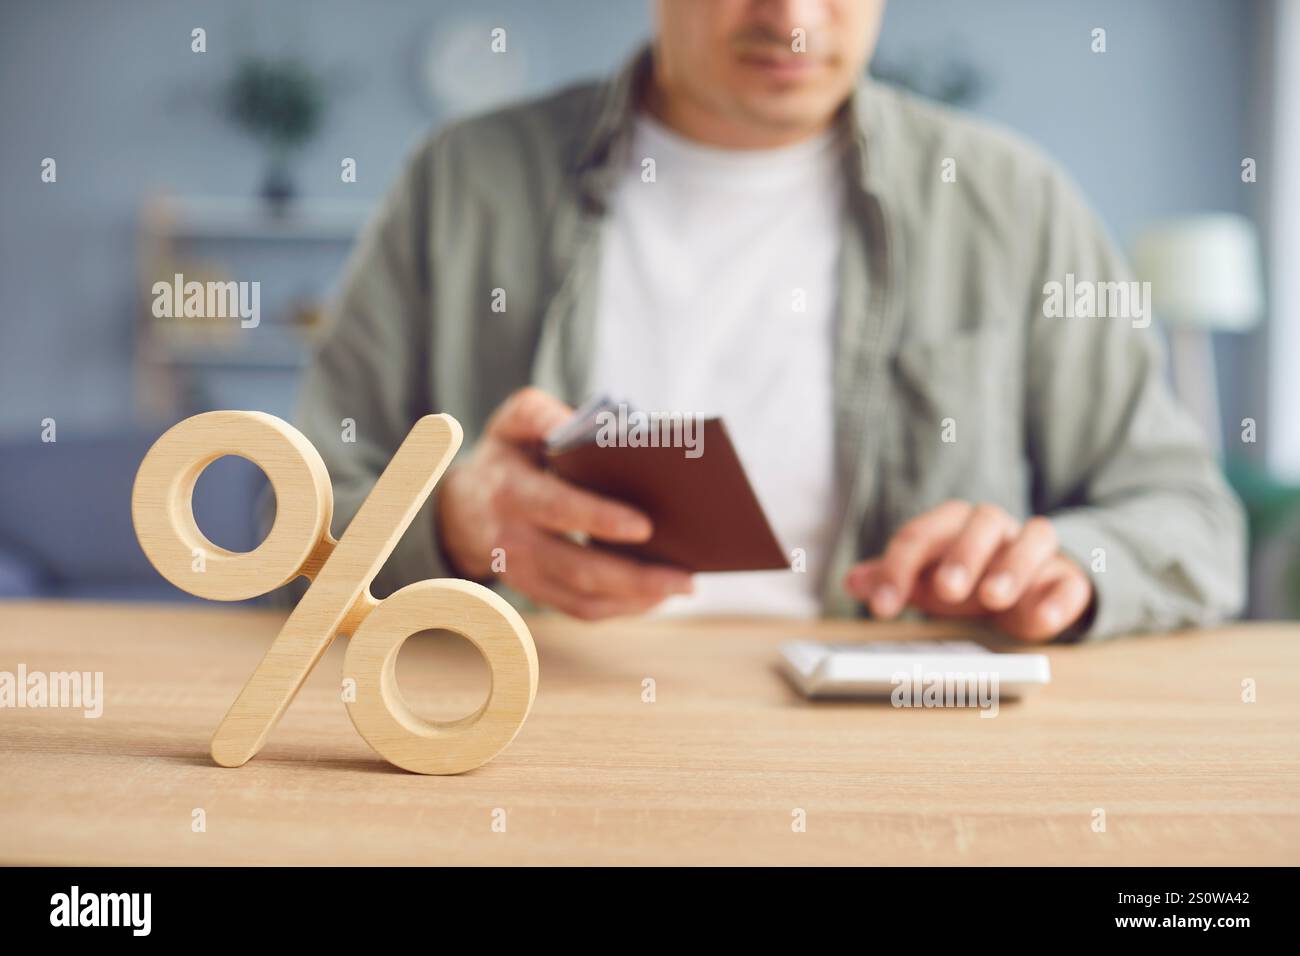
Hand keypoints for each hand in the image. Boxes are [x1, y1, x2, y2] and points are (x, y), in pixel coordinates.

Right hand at [436, 387, 693, 618]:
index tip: (646, 526)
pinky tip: (657, 595)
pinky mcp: (536, 592)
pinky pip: (580, 610)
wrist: (460, 507)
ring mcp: (523, 573)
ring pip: (583, 599)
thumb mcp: (512, 422)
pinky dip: (622, 608)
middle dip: (635, 576)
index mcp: (511, 491)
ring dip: (636, 599)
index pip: (557, 509)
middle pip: (578, 568)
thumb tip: (581, 425)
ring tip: (683, 586)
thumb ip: (540, 413)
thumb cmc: (506, 456)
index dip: (599, 520)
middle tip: (687, 577)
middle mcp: (513, 540)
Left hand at [843, 500, 1092, 641]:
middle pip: (984, 521)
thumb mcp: (926, 580)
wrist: (1030, 586)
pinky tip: (1041, 620)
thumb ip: (891, 579)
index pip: (922, 535)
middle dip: (964, 554)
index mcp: (954, 525)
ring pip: (1035, 538)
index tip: (881, 608)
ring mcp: (1036, 551)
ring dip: (1013, 566)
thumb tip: (852, 581)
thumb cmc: (968, 578)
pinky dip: (1058, 597)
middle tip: (948, 591)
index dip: (898, 568)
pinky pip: (1070, 580)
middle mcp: (997, 530)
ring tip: (994, 599)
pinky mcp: (1067, 578)